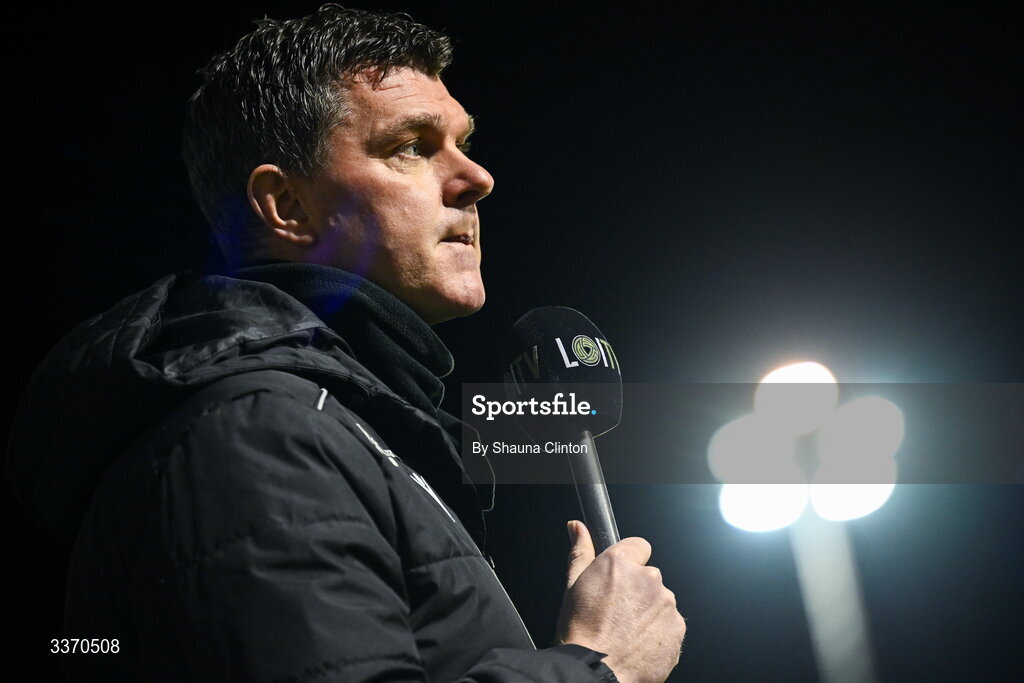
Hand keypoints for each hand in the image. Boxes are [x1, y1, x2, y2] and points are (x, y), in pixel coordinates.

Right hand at [556, 521, 685, 682]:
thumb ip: (580, 551)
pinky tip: (639, 642)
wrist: (596, 671)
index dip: (628, 563)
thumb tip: (577, 527)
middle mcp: (648, 578)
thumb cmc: (581, 632)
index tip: (620, 579)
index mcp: (621, 563)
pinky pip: (670, 623)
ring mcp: (666, 604)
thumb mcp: (572, 586)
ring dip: (649, 611)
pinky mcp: (678, 627)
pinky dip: (659, 631)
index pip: (639, 546)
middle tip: (617, 611)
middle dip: (637, 590)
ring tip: (626, 631)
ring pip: (661, 600)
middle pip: (649, 576)